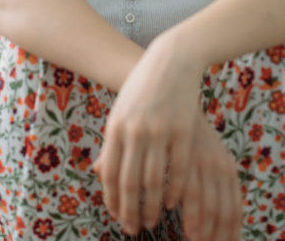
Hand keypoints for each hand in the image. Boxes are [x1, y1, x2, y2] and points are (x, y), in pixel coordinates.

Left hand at [92, 35, 203, 234]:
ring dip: (151, 206)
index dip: (113, 200)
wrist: (170, 61)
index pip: (110, 173)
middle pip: (129, 182)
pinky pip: (179, 168)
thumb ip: (112, 144)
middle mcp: (134, 131)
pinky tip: (173, 203)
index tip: (116, 218)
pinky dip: (175, 190)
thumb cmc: (142, 89)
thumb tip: (102, 173)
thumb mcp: (121, 113)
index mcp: (115, 127)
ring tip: (151, 221)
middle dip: (130, 210)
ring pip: (154, 180)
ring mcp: (159, 131)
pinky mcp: (183, 130)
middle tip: (132, 229)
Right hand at [177, 110, 242, 240]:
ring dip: (194, 227)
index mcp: (228, 168)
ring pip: (202, 204)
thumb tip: (219, 223)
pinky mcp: (182, 152)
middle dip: (213, 237)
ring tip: (188, 239)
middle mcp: (219, 164)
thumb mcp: (206, 155)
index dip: (228, 234)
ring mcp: (201, 158)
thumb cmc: (188, 131)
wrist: (172, 92)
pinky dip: (177, 204)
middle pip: (221, 213)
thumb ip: (213, 186)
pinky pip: (182, 185)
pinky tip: (167, 211)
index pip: (233, 211)